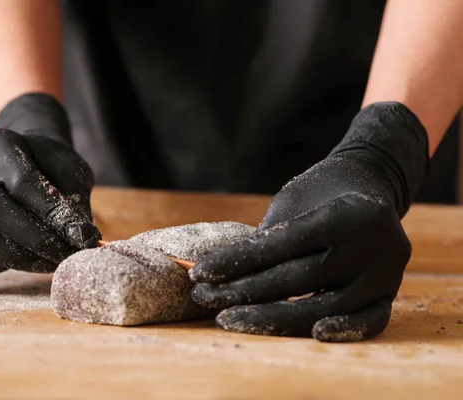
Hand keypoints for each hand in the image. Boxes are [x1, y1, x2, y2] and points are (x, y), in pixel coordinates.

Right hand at [0, 93, 100, 276]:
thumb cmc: (53, 164)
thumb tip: (82, 239)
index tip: (83, 238)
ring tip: (50, 264)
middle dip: (37, 241)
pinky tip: (20, 265)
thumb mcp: (71, 171)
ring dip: (16, 258)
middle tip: (68, 256)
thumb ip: (74, 202)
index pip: (23, 183)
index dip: (53, 215)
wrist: (29, 158)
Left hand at [190, 102, 428, 341]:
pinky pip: (368, 321)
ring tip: (228, 319)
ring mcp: (386, 272)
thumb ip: (268, 237)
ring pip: (325, 305)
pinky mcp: (390, 293)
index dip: (239, 260)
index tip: (201, 273)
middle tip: (204, 298)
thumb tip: (220, 272)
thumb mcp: (294, 201)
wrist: (370, 186)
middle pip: (300, 278)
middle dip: (245, 291)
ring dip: (272, 318)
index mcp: (349, 211)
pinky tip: (308, 333)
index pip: (284, 243)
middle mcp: (374, 244)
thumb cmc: (320, 191)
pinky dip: (340, 331)